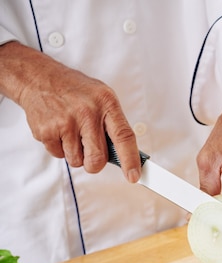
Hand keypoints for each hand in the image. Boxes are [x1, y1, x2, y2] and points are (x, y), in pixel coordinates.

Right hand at [0, 41, 139, 181]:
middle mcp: (87, 112)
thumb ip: (113, 125)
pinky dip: (58, 148)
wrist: (37, 78)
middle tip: (88, 149)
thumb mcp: (100, 98)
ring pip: (76, 161)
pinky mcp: (47, 131)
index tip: (133, 176)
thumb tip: (125, 157)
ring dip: (74, 153)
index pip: (124, 136)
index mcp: (106, 102)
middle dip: (93, 163)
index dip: (130, 160)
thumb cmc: (74, 91)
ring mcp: (66, 121)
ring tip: (69, 131)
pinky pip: (58, 156)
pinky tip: (57, 129)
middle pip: (97, 159)